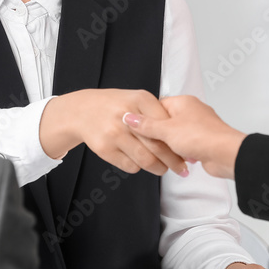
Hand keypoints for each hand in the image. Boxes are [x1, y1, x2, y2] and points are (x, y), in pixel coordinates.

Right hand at [40, 89, 188, 175]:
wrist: (82, 110)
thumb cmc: (115, 106)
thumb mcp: (137, 100)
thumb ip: (156, 113)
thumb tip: (181, 134)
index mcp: (140, 99)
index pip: (166, 125)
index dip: (178, 140)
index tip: (186, 150)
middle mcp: (127, 116)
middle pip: (158, 145)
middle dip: (173, 160)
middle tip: (182, 168)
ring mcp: (114, 133)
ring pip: (146, 159)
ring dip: (158, 168)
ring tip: (163, 169)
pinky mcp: (105, 148)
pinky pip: (130, 166)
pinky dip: (138, 167)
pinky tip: (138, 161)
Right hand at [122, 95, 245, 179]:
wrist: (225, 154)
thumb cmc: (201, 136)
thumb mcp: (166, 130)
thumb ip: (146, 125)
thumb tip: (129, 118)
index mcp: (182, 102)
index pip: (157, 106)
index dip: (146, 118)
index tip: (137, 129)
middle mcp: (191, 111)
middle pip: (165, 121)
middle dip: (158, 135)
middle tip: (149, 143)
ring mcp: (198, 126)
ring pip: (175, 135)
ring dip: (170, 146)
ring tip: (164, 152)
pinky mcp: (202, 141)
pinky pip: (186, 145)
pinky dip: (181, 152)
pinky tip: (178, 159)